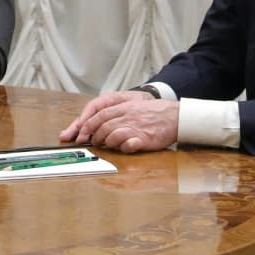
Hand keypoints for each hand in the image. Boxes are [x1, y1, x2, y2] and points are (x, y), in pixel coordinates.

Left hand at [59, 91, 178, 152]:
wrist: (176, 116)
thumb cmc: (154, 113)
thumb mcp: (134, 106)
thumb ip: (118, 112)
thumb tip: (99, 124)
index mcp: (125, 106)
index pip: (99, 114)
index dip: (86, 125)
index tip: (78, 135)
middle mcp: (128, 115)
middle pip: (103, 126)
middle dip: (94, 136)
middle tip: (94, 142)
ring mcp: (136, 127)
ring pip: (112, 135)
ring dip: (107, 142)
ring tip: (109, 145)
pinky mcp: (144, 139)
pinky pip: (128, 145)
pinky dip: (123, 148)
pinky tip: (124, 147)